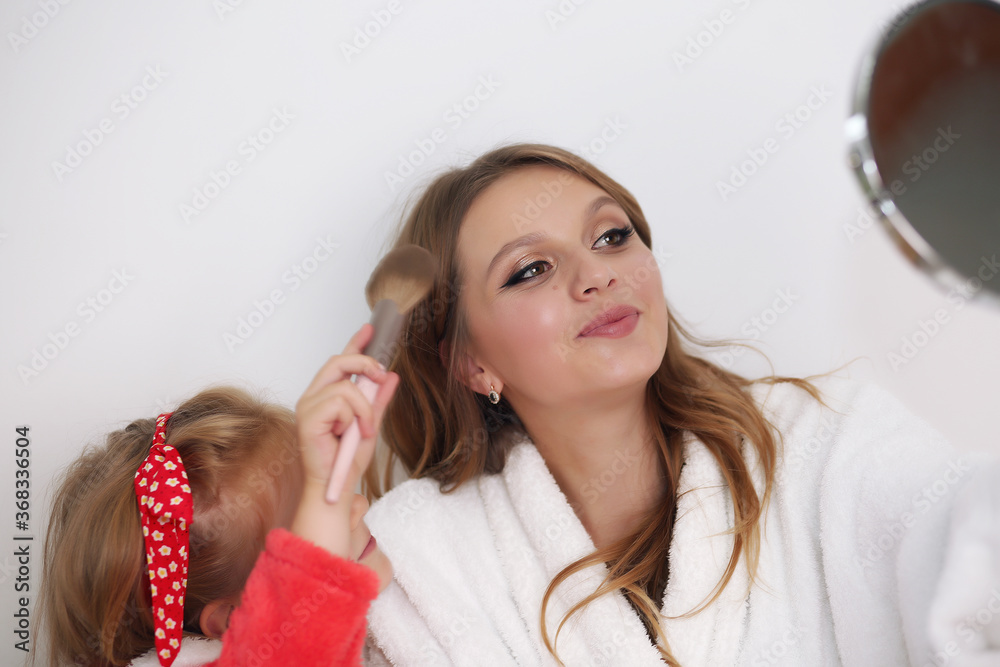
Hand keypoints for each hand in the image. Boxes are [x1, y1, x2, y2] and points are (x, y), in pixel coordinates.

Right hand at [294, 323, 399, 493]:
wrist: (336, 487)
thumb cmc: (346, 461)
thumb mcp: (371, 425)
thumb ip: (379, 400)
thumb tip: (392, 377)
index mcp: (326, 396)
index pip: (340, 362)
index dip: (355, 343)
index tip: (371, 328)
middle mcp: (313, 397)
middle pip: (339, 362)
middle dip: (365, 362)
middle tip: (381, 374)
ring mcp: (308, 406)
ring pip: (346, 385)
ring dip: (364, 408)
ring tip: (365, 430)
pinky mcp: (308, 417)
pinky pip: (341, 401)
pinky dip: (355, 418)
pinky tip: (349, 435)